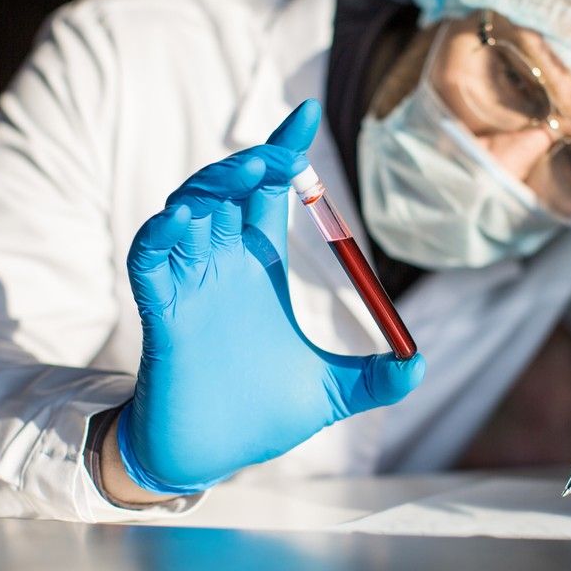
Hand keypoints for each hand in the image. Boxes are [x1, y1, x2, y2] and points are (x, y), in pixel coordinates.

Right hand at [119, 99, 424, 493]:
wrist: (209, 456)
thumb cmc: (262, 415)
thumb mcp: (333, 392)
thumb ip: (377, 378)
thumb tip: (419, 363)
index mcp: (259, 270)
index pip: (269, 194)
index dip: (283, 152)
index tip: (306, 113)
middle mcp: (222, 266)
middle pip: (229, 190)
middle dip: (253, 163)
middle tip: (287, 157)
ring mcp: (189, 284)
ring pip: (188, 211)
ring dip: (212, 187)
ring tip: (246, 175)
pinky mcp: (161, 311)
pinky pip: (151, 258)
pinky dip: (164, 234)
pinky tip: (188, 221)